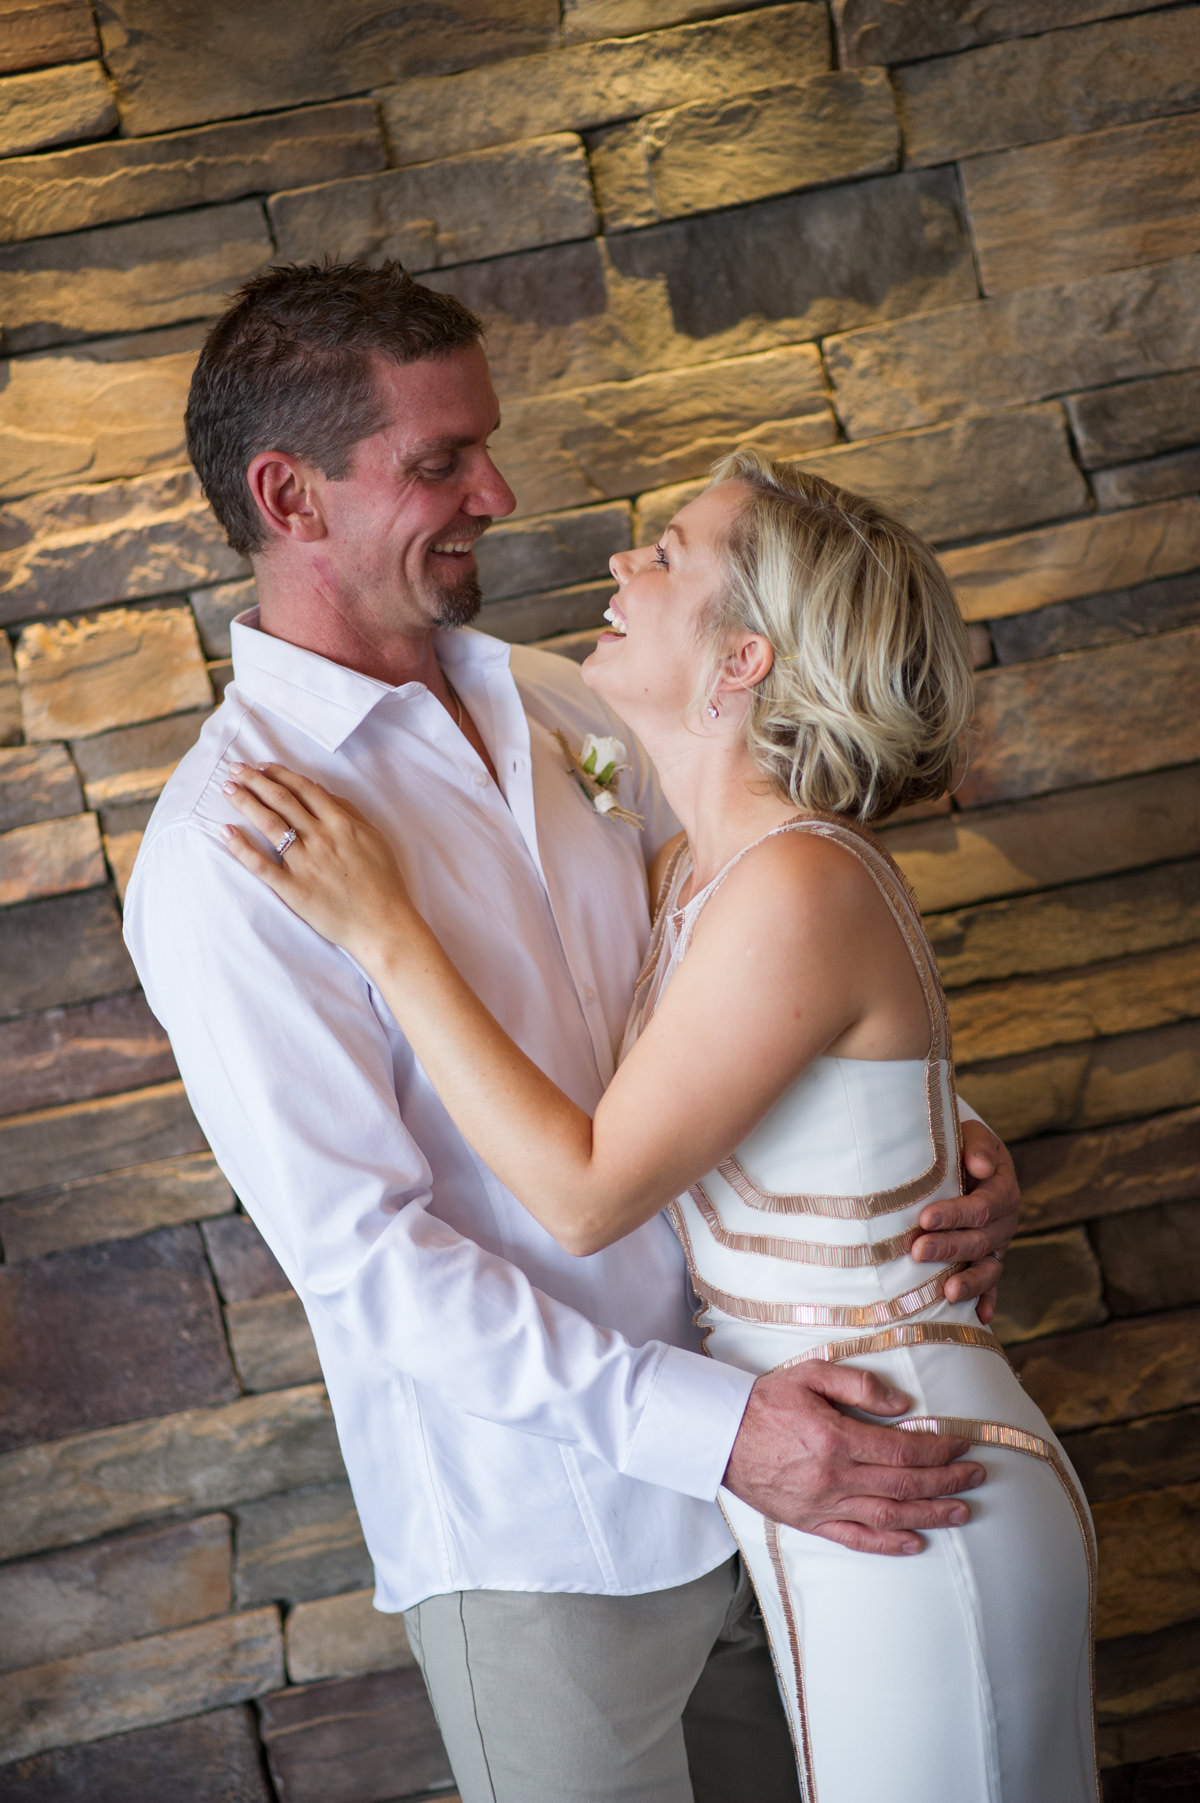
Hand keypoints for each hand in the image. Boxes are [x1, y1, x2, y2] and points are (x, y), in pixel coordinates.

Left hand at [221, 763, 415, 963]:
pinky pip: (261, 865)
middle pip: (282, 800)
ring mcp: (305, 863)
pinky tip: (226, 832)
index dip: (280, 774)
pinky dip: (241, 847)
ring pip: (269, 824)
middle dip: (256, 781)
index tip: (263, 767)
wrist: (383, 924)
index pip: (304, 790)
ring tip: (228, 789)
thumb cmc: (384, 883)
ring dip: (246, 802)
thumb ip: (349, 812)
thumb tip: (322, 791)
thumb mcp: (375, 838)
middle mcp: (320, 838)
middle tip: (236, 769)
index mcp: (341, 824)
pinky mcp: (293, 889)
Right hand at [723, 1362, 984, 1554]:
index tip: (964, 1443)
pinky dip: (890, 1544)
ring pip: (890, 1515)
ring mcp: (824, 1505)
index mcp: (836, 1438)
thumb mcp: (810, 1374)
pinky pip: (857, 1539)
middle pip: (904, 1484)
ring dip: (931, 1514)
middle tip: (977, 1475)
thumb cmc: (765, 1401)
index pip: (903, 1449)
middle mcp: (835, 1477)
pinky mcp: (811, 1522)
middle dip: (947, 1481)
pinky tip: (916, 1542)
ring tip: (962, 1511)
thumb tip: (902, 1405)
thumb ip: (858, 1384)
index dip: (940, 1449)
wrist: (719, 1435)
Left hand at [912, 1117, 1019, 1324]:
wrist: (966, 1157)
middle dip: (949, 1247)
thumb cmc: (961, 1145)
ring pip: (988, 1268)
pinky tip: (980, 1318)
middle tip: (918, 1251)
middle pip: (979, 1240)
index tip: (925, 1218)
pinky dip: (987, 1301)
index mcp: (1002, 1190)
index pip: (981, 1207)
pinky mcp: (987, 1261)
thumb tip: (978, 1166)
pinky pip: (991, 1285)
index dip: (954, 1214)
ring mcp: (997, 1245)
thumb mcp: (971, 1136)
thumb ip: (976, 1147)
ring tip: (947, 1292)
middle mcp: (1004, 1222)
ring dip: (969, 1282)